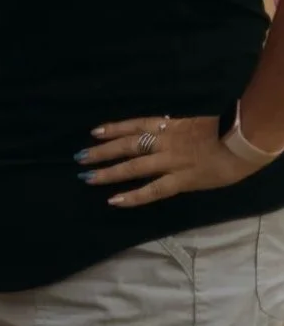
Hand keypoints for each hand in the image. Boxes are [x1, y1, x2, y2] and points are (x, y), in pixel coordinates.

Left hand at [77, 114, 268, 207]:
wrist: (246, 141)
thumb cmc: (226, 132)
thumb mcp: (196, 124)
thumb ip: (176, 130)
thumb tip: (161, 131)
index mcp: (170, 126)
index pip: (135, 125)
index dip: (113, 128)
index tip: (94, 132)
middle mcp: (165, 141)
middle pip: (127, 145)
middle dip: (101, 151)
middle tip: (79, 157)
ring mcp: (172, 161)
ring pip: (133, 166)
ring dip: (108, 172)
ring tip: (87, 177)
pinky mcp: (182, 180)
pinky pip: (153, 190)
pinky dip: (132, 196)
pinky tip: (114, 200)